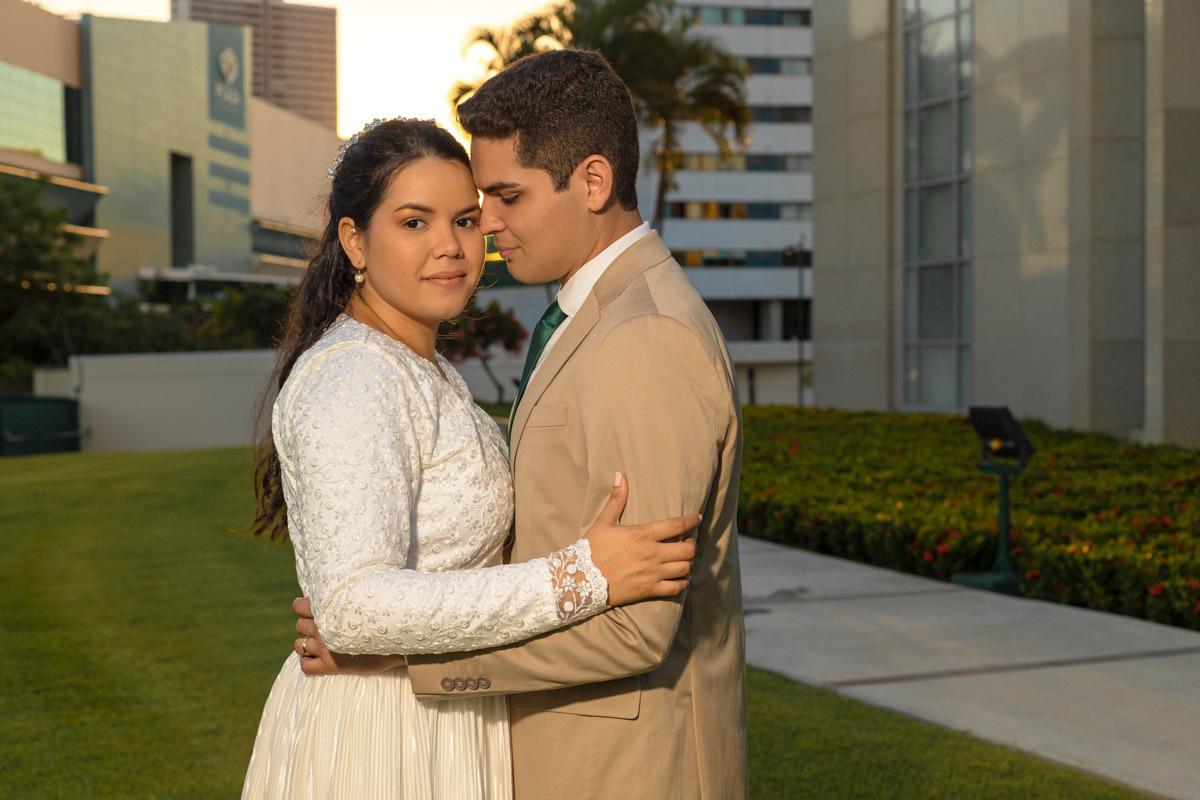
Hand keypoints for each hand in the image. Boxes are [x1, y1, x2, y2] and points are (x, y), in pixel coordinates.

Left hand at [292, 597, 407, 675]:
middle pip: (299, 625)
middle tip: (320, 628)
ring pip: (298, 645)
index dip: (303, 607)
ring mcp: (324, 647)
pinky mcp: (331, 666)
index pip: (299, 605)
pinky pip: (306, 666)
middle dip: (307, 626)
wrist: (398, 639)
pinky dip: (308, 663)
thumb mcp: (367, 598)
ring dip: (305, 645)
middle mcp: (322, 628)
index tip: (312, 610)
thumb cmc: (386, 614)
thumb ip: (351, 594)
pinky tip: (318, 660)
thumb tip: (352, 581)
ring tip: (317, 645)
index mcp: (329, 608)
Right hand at [584, 472, 699, 606]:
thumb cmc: (592, 549)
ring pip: (684, 568)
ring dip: (688, 563)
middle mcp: (651, 553)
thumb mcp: (604, 521)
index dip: (691, 520)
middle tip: (688, 541)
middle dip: (692, 544)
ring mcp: (651, 573)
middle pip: (687, 549)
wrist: (579, 579)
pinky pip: (676, 588)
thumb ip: (617, 499)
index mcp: (642, 534)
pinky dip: (683, 583)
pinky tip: (681, 578)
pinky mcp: (648, 590)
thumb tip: (620, 474)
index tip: (697, 518)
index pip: (677, 525)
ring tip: (684, 559)